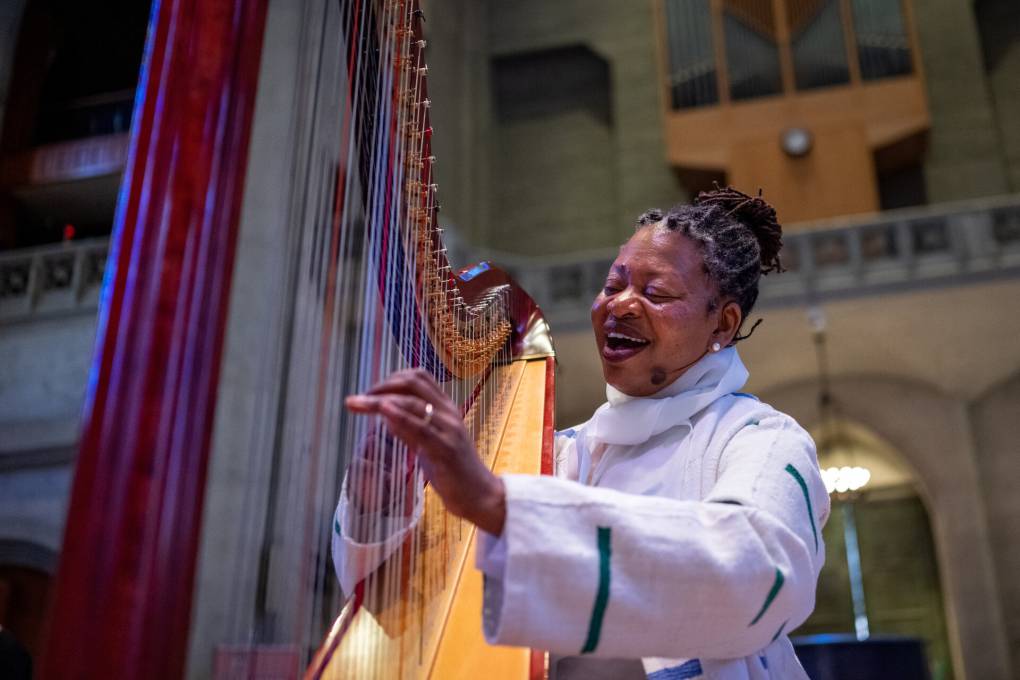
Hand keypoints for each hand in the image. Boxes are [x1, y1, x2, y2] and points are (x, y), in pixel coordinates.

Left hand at [345, 368, 506, 535]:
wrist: (478, 496)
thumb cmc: (452, 470)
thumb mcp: (427, 444)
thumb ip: (408, 428)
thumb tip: (385, 414)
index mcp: (446, 408)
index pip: (419, 378)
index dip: (391, 379)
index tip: (370, 391)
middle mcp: (448, 413)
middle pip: (414, 383)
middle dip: (382, 386)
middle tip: (358, 398)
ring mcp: (449, 430)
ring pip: (413, 404)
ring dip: (380, 401)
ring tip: (358, 404)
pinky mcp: (446, 450)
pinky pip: (421, 429)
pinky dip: (400, 417)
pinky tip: (384, 412)